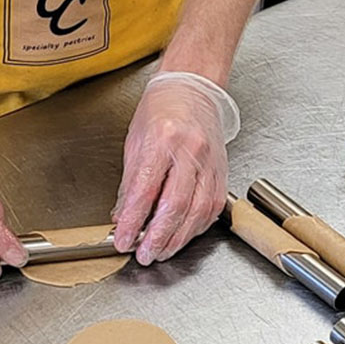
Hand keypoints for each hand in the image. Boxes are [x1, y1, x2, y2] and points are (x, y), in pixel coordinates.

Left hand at [113, 72, 240, 264]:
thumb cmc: (161, 110)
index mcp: (163, 139)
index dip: (133, 221)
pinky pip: (211, 208)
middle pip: (175, 206)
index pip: (145, 190)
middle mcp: (190, 152)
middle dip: (157, 237)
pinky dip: (196, 227)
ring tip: (161, 251)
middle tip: (143, 255)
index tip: (122, 239)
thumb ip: (130, 181)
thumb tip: (122, 215)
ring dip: (177, 238)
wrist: (193, 89)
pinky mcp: (221, 173)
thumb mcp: (135, 141)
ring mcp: (210, 163)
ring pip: (197, 212)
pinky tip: (182, 235)